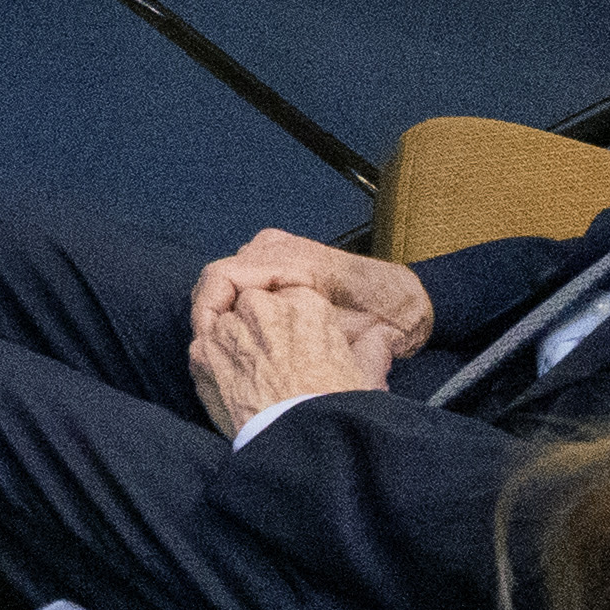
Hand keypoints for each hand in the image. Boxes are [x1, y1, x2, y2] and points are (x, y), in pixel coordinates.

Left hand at [189, 272, 400, 432]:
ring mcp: (230, 328)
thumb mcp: (367, 376)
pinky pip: (199, 337)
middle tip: (262, 349)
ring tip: (243, 361)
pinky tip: (225, 370)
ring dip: (229, 332)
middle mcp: (266, 307)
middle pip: (251, 297)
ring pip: (221, 312)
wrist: (301, 445)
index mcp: (307, 305)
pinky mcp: (203, 353)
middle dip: (255, 319)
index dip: (287, 310)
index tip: (290, 333)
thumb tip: (383, 337)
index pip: (288, 288)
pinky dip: (208, 350)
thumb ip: (374, 348)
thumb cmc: (335, 412)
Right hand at [202, 227, 431, 348]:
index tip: (206, 349)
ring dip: (223, 315)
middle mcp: (276, 245)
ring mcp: (274, 246)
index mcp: (292, 261)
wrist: (403, 299)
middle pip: (217, 280)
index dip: (206, 316)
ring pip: (225, 281)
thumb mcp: (354, 338)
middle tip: (217, 358)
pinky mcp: (276, 254)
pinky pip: (239, 278)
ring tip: (231, 350)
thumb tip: (279, 364)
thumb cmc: (384, 319)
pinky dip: (236, 306)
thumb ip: (318, 347)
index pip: (221, 277)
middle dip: (212, 320)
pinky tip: (247, 333)